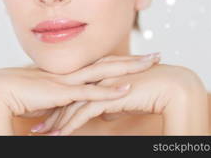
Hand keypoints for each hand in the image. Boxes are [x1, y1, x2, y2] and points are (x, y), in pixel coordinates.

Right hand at [0, 52, 160, 127]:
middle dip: (135, 60)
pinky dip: (108, 92)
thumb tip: (75, 102)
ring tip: (150, 64)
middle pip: (111, 62)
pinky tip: (126, 90)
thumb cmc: (23, 94)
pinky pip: (89, 92)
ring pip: (105, 72)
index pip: (104, 63)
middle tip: (157, 55)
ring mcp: (69, 80)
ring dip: (129, 68)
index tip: (142, 58)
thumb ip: (65, 98)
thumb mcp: (51, 95)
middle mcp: (74, 72)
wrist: (0, 90)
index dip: (124, 60)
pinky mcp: (61, 92)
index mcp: (73, 72)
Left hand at [33, 62, 207, 134]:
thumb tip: (105, 114)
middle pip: (69, 96)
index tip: (48, 117)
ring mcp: (103, 84)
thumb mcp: (128, 101)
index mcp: (102, 76)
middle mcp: (99, 77)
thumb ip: (114, 105)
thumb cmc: (154, 93)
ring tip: (42, 134)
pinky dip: (71, 125)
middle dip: (51, 112)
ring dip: (57, 121)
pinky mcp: (109, 94)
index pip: (76, 91)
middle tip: (36, 126)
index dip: (62, 105)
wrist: (174, 87)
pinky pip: (85, 112)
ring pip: (73, 104)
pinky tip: (61, 135)